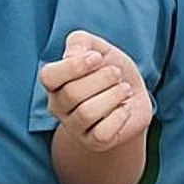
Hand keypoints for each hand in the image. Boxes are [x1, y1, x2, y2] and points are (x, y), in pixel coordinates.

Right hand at [40, 31, 153, 152]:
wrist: (134, 95)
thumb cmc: (110, 69)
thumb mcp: (98, 47)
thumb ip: (80, 42)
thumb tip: (71, 56)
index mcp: (55, 82)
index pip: (48, 76)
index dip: (74, 65)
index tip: (98, 57)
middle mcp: (59, 106)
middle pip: (72, 94)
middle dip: (102, 78)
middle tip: (117, 73)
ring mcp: (75, 127)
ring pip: (87, 113)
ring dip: (113, 96)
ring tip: (125, 89)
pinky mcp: (94, 142)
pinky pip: (102, 133)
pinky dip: (119, 117)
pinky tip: (125, 108)